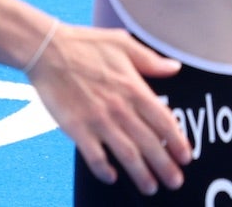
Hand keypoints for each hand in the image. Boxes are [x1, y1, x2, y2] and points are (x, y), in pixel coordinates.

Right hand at [25, 25, 188, 192]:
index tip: (185, 157)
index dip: (177, 141)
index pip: (163, 121)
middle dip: (165, 166)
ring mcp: (98, 120)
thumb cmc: (84, 43)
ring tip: (150, 187)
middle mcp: (120, 108)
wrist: (46, 49)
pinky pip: (94, 156)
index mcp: (134, 88)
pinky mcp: (76, 128)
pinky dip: (104, 170)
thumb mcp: (123, 43)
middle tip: (175, 182)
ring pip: (127, 154)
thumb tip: (175, 68)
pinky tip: (112, 177)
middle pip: (149, 143)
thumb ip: (151, 60)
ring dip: (141, 174)